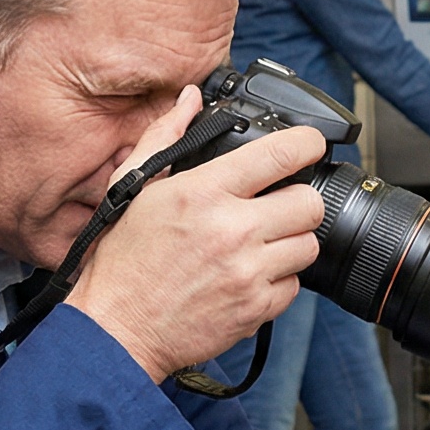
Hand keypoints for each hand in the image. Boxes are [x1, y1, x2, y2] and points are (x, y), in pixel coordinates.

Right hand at [69, 87, 329, 382]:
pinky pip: (294, 286)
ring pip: (308, 246)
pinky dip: (279, 281)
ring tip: (262, 244)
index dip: (307, 143)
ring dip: (291, 242)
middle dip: (300, 200)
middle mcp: (231, 230)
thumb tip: (190, 100)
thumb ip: (166, 137)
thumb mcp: (134, 189)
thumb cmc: (123, 261)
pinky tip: (252, 276)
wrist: (117, 330)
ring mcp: (247, 273)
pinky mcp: (255, 309)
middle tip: (280, 205)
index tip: (312, 144)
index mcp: (202, 193)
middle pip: (309, 203)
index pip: (279, 154)